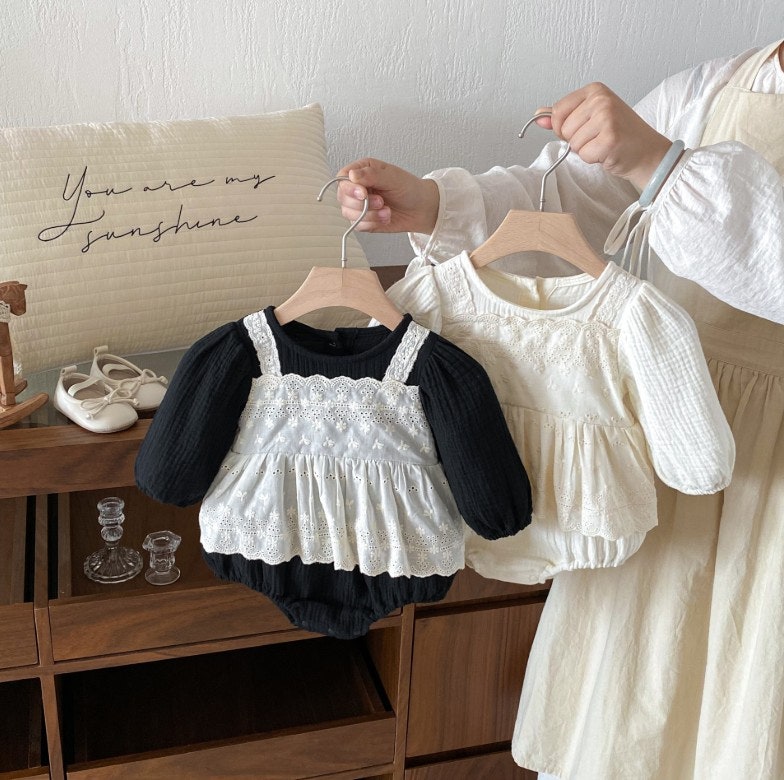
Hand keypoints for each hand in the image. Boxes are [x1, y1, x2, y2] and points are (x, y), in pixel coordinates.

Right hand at [336, 158, 439, 233]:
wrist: (421, 209)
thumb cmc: (409, 188)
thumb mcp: (392, 177)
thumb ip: (371, 175)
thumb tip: (352, 175)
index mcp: (362, 171)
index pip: (342, 178)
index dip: (349, 188)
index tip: (364, 193)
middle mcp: (357, 188)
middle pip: (343, 198)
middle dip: (362, 204)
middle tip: (381, 202)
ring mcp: (359, 205)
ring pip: (348, 214)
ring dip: (369, 215)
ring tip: (387, 211)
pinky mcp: (364, 220)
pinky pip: (358, 225)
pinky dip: (372, 223)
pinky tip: (385, 218)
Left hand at [534, 83, 671, 189]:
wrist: (646, 151)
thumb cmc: (619, 134)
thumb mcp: (589, 118)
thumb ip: (563, 116)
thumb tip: (538, 115)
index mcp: (595, 90)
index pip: (558, 110)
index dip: (563, 127)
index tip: (580, 128)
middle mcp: (601, 99)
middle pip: (564, 129)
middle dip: (576, 140)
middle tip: (597, 137)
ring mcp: (607, 117)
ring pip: (573, 143)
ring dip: (586, 150)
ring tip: (603, 143)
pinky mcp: (610, 137)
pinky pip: (584, 155)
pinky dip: (593, 159)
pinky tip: (608, 151)